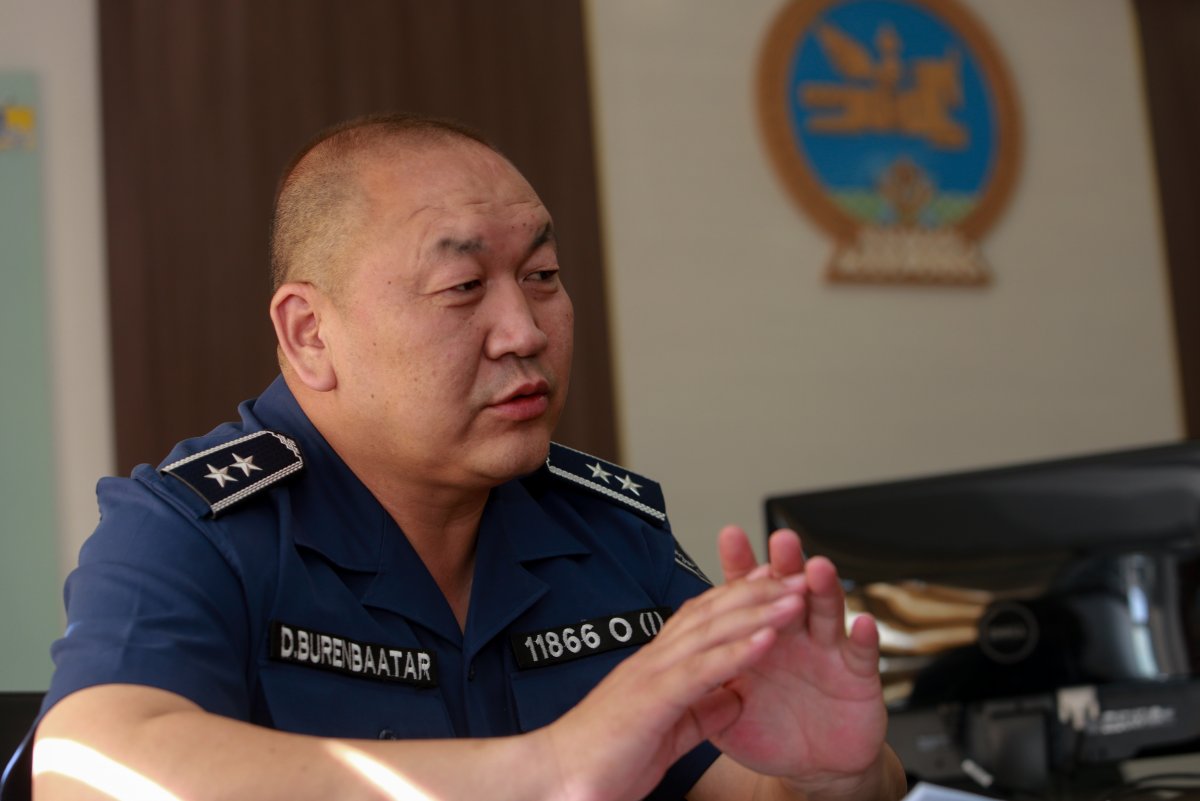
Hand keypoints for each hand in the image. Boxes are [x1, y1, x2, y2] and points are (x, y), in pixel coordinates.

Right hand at [541, 566, 806, 800]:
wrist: (556, 778)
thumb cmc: (604, 759)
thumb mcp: (667, 734)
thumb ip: (701, 712)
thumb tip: (736, 698)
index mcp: (656, 667)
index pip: (703, 618)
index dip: (740, 595)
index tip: (772, 578)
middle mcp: (654, 660)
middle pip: (714, 613)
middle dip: (760, 592)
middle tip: (799, 572)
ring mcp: (652, 674)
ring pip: (712, 632)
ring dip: (759, 612)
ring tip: (796, 596)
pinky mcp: (652, 699)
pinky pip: (702, 671)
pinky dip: (738, 653)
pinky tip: (768, 640)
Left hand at [711, 526, 889, 798]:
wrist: (811, 765)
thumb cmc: (767, 731)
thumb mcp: (726, 711)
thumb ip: (704, 684)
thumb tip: (667, 664)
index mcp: (758, 634)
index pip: (747, 593)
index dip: (741, 565)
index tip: (730, 536)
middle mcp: (794, 634)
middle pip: (789, 590)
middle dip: (786, 564)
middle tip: (780, 541)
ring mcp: (827, 651)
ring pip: (826, 612)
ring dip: (824, 589)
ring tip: (818, 568)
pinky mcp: (858, 677)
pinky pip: (861, 653)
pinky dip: (863, 638)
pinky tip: (862, 622)